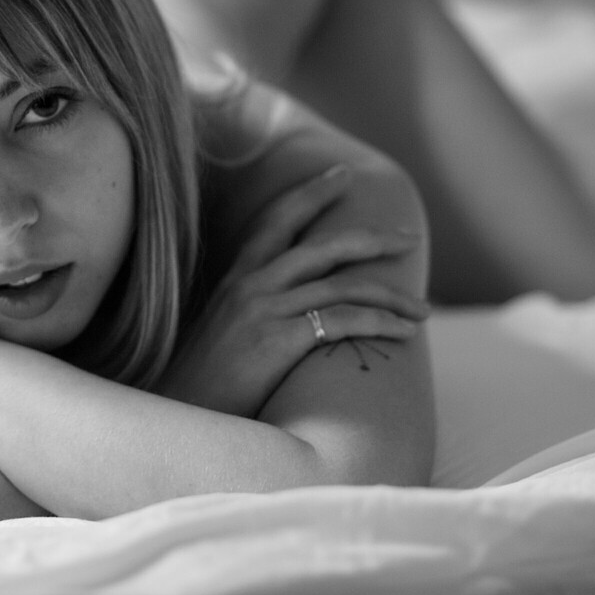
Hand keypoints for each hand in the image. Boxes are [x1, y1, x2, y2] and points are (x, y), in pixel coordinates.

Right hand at [156, 164, 427, 417]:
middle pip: (323, 245)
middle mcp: (251, 285)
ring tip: (422, 310)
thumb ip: (250, 311)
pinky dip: (380, 322)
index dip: (311, 194)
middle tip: (409, 239)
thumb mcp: (220, 333)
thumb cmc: (199, 387)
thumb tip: (294, 311)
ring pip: (343, 284)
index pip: (277, 221)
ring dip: (391, 295)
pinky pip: (342, 320)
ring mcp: (263, 310)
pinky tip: (403, 332)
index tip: (342, 175)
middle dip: (373, 239)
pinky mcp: (276, 341)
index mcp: (236, 280)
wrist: (172, 419)